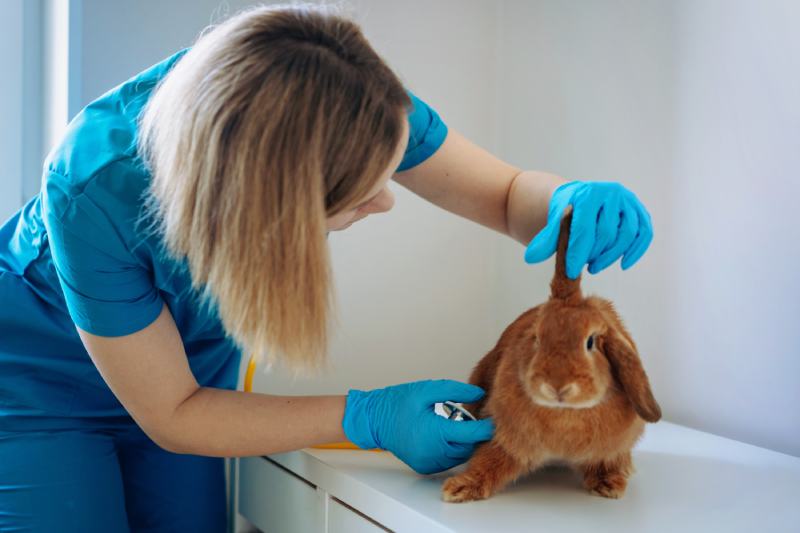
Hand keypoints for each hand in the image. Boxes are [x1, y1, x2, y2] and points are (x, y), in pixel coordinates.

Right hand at [342, 379, 494, 474]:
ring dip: (461, 441)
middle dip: (472, 432)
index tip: (495, 419)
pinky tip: (442, 434)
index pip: (471, 434)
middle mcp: (434, 452)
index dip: (485, 427)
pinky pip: (447, 460)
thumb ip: (455, 391)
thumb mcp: (428, 389)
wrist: (374, 420)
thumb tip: (479, 394)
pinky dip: (451, 449)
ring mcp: (429, 462)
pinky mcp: (425, 467)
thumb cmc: (398, 402)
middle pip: (467, 446)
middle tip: (468, 416)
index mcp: (436, 432)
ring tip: (452, 424)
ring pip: (459, 455)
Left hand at [525, 181, 652, 278]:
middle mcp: (611, 193)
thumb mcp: (554, 223)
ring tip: (595, 266)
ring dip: (612, 256)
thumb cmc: (566, 212)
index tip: (570, 271)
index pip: (584, 229)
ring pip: (626, 235)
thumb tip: (530, 258)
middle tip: (583, 267)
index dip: (577, 253)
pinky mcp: (639, 211)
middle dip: (593, 254)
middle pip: (606, 233)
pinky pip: (644, 233)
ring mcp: (628, 201)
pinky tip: (624, 264)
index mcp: (587, 194)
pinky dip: (636, 250)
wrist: (582, 198)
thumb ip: (545, 240)